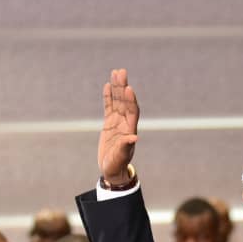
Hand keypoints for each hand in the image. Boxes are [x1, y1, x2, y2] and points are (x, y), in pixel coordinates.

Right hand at [98, 68, 139, 185]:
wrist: (112, 169)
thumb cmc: (117, 165)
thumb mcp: (120, 157)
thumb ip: (126, 146)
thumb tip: (134, 137)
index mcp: (130, 130)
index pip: (132, 111)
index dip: (130, 100)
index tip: (128, 88)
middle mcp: (125, 123)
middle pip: (125, 102)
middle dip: (123, 87)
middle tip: (121, 72)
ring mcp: (117, 122)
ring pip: (118, 101)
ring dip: (117, 88)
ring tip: (116, 72)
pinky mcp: (109, 123)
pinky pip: (109, 107)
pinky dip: (109, 97)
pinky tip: (108, 85)